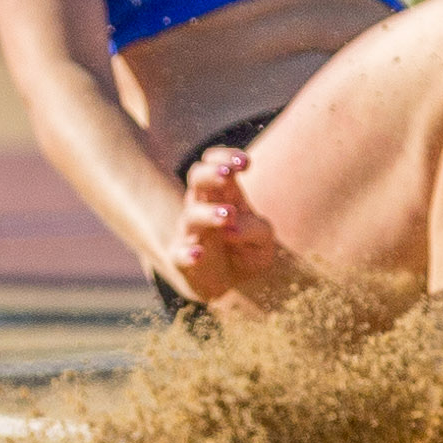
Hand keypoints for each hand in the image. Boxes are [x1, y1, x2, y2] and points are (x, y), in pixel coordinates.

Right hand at [163, 142, 296, 311]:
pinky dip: (188, 254)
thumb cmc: (246, 250)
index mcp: (224, 194)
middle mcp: (203, 206)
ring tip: (229, 216)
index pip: (216, 163)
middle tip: (227, 174)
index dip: (226, 158)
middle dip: (211, 172)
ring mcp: (190, 232)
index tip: (245, 164)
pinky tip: (199, 255)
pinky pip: (179, 254)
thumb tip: (232, 229)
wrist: (228, 284)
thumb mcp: (263, 239)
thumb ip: (255, 229)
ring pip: (191, 215)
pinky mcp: (182, 258)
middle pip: (196, 177)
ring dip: (209, 213)